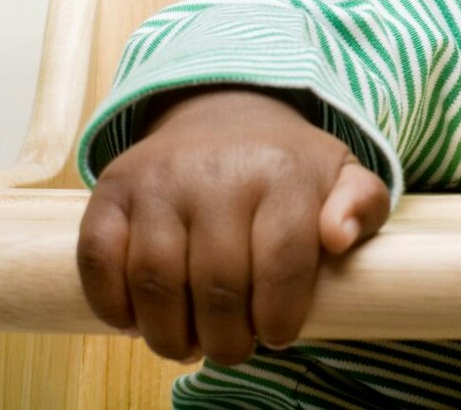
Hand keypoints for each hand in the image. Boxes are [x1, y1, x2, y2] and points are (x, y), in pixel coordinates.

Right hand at [77, 88, 390, 364]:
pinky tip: (136, 320)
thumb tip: (339, 238)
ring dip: (169, 334)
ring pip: (155, 280)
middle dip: (226, 339)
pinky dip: (112, 305)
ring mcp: (159, 177)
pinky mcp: (112, 187)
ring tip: (187, 342)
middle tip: (230, 348)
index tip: (276, 334)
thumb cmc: (287, 167)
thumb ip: (362, 206)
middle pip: (218, 284)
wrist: (222, 112)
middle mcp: (217, 170)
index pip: (283, 264)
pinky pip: (97, 258)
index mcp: (282, 172)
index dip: (279, 317)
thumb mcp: (342, 175)